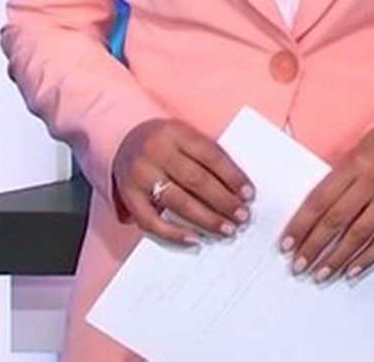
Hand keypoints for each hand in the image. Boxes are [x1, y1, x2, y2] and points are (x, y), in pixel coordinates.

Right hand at [113, 118, 252, 245]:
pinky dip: (174, 233)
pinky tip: (195, 239)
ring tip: (227, 229)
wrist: (124, 138)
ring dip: (206, 219)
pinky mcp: (128, 196)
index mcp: (176, 132)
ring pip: (177, 201)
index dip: (232, 176)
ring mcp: (140, 175)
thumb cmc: (168, 142)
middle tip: (242, 217)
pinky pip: (151, 220)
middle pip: (196, 180)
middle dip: (223, 201)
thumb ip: (208, 157)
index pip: (211, 155)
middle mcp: (156, 152)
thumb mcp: (186, 136)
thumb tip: (239, 189)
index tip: (249, 194)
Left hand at [281, 127, 373, 282]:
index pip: (319, 200)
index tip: (286, 245)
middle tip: (298, 266)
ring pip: (360, 234)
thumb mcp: (354, 156)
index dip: (300, 225)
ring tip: (321, 274)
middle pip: (337, 220)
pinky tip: (352, 271)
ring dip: (337, 259)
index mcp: (354, 164)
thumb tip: (307, 222)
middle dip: (314, 247)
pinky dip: (368, 258)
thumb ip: (335, 185)